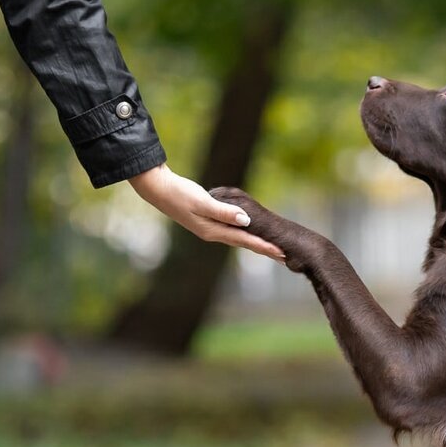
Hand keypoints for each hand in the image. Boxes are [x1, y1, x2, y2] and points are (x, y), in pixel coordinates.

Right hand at [128, 164, 283, 258]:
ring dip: (257, 243)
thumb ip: (224, 212)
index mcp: (213, 231)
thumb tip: (246, 221)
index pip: (245, 241)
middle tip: (286, 257)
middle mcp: (214, 233)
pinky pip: (233, 230)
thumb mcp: (203, 202)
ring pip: (240, 238)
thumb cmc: (179, 193)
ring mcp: (211, 228)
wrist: (159, 189)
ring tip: (273, 249)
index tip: (282, 253)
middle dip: (265, 250)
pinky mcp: (209, 220)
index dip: (264, 246)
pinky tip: (251, 234)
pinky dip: (246, 233)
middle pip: (245, 243)